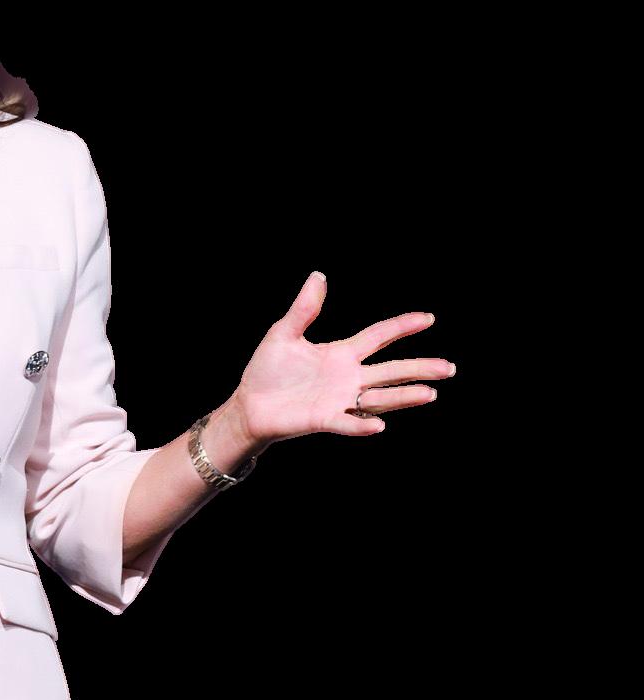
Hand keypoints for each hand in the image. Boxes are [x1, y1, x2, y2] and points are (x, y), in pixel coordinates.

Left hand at [231, 271, 454, 444]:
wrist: (249, 404)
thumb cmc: (267, 370)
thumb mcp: (284, 334)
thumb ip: (304, 308)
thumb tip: (319, 275)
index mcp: (341, 354)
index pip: (379, 337)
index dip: (402, 327)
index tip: (428, 318)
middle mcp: (348, 377)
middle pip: (390, 370)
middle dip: (420, 368)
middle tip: (450, 368)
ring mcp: (339, 400)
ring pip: (379, 397)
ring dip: (404, 397)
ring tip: (430, 394)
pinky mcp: (323, 420)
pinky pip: (347, 422)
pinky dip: (362, 424)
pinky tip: (380, 424)